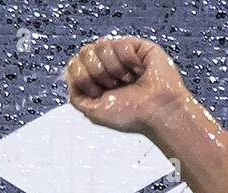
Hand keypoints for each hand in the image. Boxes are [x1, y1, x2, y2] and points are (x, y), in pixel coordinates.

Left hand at [64, 36, 192, 135]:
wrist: (157, 112)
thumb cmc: (131, 115)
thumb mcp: (93, 112)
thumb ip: (76, 96)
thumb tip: (69, 78)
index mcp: (95, 81)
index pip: (74, 64)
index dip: (81, 77)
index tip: (97, 92)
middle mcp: (107, 66)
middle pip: (85, 52)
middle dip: (96, 72)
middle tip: (113, 86)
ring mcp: (121, 55)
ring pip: (101, 44)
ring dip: (113, 68)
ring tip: (127, 80)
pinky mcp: (137, 46)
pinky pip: (121, 43)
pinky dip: (128, 61)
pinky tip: (138, 71)